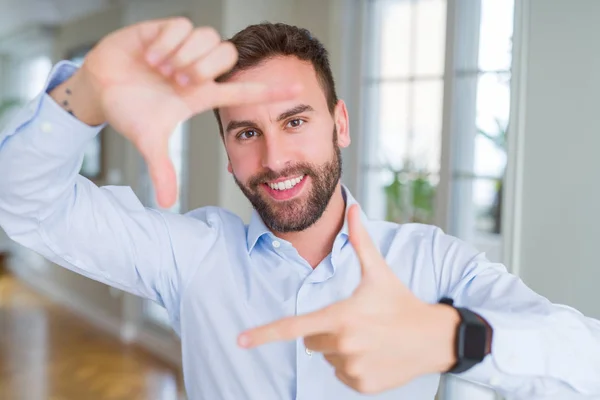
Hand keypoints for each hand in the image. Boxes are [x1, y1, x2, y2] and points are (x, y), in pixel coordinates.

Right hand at [61, 18, 299, 207]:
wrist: (99, 88)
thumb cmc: (129, 111)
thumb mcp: (149, 141)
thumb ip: (162, 170)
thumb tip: (166, 204)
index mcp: (200, 94)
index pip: (243, 91)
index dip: (270, 91)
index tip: (299, 89)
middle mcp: (197, 69)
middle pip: (227, 56)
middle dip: (203, 69)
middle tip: (176, 81)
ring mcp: (182, 48)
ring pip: (208, 37)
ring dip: (183, 55)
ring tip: (160, 69)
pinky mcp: (164, 29)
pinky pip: (182, 25)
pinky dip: (166, 41)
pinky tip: (150, 54)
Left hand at [238, 205, 459, 393]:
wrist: (433, 337)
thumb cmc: (401, 301)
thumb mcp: (379, 272)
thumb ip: (360, 241)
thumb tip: (353, 208)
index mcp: (341, 317)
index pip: (294, 327)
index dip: (264, 334)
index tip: (240, 341)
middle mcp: (344, 345)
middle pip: (311, 340)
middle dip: (325, 330)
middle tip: (355, 321)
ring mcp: (353, 368)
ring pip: (326, 358)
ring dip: (339, 348)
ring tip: (369, 337)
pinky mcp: (362, 385)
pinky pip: (341, 375)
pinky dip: (352, 366)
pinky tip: (374, 354)